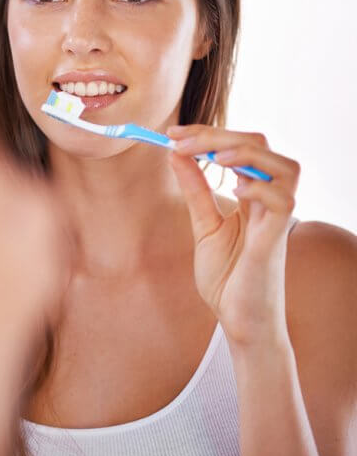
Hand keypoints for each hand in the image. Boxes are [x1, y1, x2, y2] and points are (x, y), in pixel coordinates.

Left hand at [167, 125, 300, 348]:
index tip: (172, 133)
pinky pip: (283, 201)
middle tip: (178, 139)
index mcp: (253, 195)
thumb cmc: (227, 277)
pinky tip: (234, 189)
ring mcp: (275, 220)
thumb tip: (176, 153)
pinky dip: (260, 188)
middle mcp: (269, 202)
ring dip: (246, 153)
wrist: (238, 321)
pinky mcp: (275, 241)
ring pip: (284, 167)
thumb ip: (195, 190)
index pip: (242, 146)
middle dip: (219, 135)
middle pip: (262, 146)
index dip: (208, 134)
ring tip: (212, 155)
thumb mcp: (203, 225)